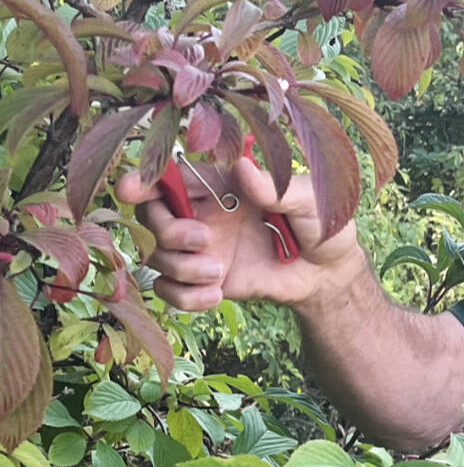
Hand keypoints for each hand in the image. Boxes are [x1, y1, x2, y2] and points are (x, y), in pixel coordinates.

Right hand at [116, 157, 361, 311]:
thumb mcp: (311, 201)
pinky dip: (185, 297)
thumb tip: (244, 169)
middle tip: (203, 240)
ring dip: (180, 268)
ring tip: (218, 274)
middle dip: (166, 231)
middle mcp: (204, 213)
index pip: (170, 175)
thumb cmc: (323, 225)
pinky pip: (171, 290)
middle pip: (151, 217)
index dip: (143, 179)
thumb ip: (278, 188)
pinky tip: (216, 295)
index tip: (130, 190)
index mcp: (222, 184)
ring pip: (157, 256)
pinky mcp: (205, 280)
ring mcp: (201, 249)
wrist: (329, 274)